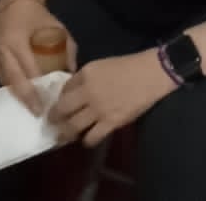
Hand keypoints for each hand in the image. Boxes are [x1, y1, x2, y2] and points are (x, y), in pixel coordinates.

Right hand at [0, 0, 76, 113]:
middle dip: (26, 99)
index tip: (47, 103)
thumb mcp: (58, 29)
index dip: (37, 89)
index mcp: (17, 41)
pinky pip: (1, 78)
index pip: (28, 71)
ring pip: (5, 83)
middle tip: (39, 113)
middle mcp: (2, 50)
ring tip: (31, 110)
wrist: (15, 1)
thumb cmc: (39, 16)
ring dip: (18, 97)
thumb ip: (65, 51)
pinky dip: (12, 88)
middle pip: (13, 81)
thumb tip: (72, 75)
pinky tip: (23, 98)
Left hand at [47, 50, 177, 147]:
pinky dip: (87, 140)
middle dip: (54, 118)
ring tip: (65, 135)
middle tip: (52, 123)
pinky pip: (92, 137)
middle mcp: (88, 92)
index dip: (59, 98)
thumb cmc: (130, 65)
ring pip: (72, 126)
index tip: (58, 104)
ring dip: (66, 132)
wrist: (153, 73)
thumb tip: (74, 89)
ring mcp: (98, 109)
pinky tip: (87, 139)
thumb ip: (86, 76)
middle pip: (62, 109)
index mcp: (86, 74)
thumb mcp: (103, 64)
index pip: (64, 89)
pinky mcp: (111, 122)